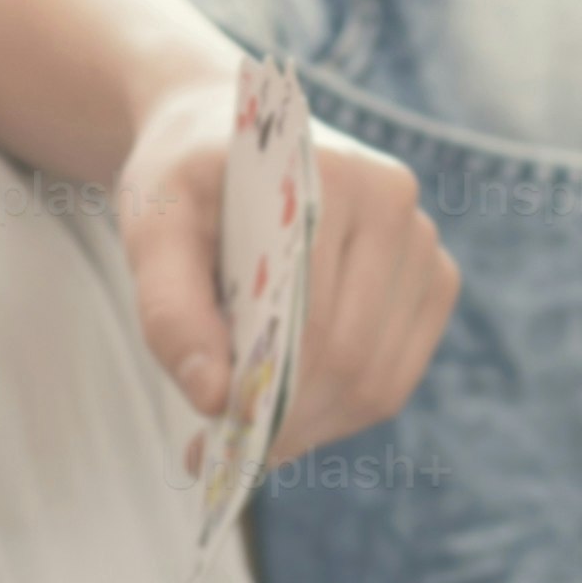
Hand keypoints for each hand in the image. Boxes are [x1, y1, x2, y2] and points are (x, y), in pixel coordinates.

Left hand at [112, 85, 459, 465]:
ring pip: (381, 379)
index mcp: (336, 179)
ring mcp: (423, 241)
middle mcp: (397, 204)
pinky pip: (396, 374)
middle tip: (221, 450)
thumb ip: (170, 311)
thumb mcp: (150, 230)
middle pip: (352, 357)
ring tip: (249, 431)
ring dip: (314, 423)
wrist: (216, 132)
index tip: (208, 446)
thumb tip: (213, 400)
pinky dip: (342, 409)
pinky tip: (290, 405)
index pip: (315, 324)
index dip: (267, 398)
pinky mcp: (431, 276)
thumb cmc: (181, 182)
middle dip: (286, 419)